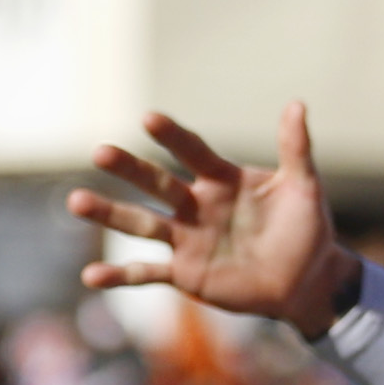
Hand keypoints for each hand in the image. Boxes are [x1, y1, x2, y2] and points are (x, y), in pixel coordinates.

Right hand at [74, 106, 361, 330]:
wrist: (307, 280)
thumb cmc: (306, 229)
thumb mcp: (304, 188)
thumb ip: (295, 149)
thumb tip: (297, 103)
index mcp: (223, 181)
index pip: (193, 152)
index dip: (173, 137)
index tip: (149, 118)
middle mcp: (197, 206)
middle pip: (157, 183)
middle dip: (129, 169)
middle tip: (101, 152)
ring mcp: (187, 239)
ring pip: (142, 224)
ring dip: (110, 213)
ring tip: (77, 201)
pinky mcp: (185, 273)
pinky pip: (147, 272)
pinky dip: (120, 275)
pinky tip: (91, 275)